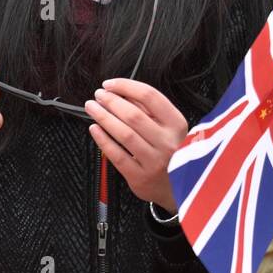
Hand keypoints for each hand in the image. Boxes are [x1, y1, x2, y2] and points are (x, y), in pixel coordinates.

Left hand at [86, 78, 187, 212]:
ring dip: (104, 117)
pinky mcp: (140, 176)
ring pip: (124, 134)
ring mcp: (154, 160)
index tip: (111, 84)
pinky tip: (95, 129)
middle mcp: (168, 142)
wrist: (179, 187)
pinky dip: (103, 140)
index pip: (151, 97)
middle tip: (98, 96)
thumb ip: (150, 111)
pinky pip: (117, 155)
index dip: (127, 87)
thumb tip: (123, 94)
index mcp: (177, 125)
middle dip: (111, 101)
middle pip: (134, 115)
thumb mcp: (170, 129)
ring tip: (92, 108)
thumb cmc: (173, 153)